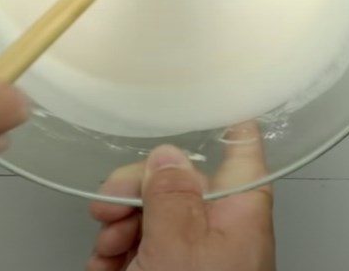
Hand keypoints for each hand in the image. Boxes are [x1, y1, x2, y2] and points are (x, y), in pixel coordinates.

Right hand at [87, 128, 274, 270]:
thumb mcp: (176, 247)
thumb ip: (170, 195)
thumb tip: (165, 155)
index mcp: (240, 213)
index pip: (243, 149)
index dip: (227, 119)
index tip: (208, 93)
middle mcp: (222, 229)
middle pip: (178, 183)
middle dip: (134, 192)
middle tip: (109, 207)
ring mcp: (198, 254)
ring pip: (154, 215)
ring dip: (119, 226)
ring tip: (106, 249)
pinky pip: (142, 245)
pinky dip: (118, 251)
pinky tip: (105, 263)